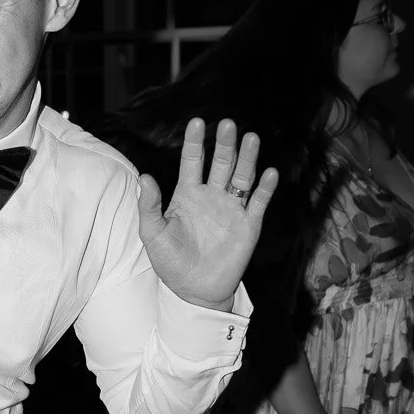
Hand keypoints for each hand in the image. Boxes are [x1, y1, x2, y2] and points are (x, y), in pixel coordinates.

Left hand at [137, 118, 279, 311]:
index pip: (192, 161)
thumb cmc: (170, 262)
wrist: (193, 290)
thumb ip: (149, 206)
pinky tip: (269, 173)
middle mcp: (211, 196)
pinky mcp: (248, 225)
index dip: (194, 143)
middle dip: (224, 144)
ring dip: (248, 158)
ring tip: (251, 138)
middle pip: (221, 163)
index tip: (196, 122)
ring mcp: (231, 209)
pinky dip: (265, 188)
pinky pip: (258, 203)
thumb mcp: (153, 234)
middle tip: (227, 124)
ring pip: (242, 177)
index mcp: (187, 194)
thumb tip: (144, 177)